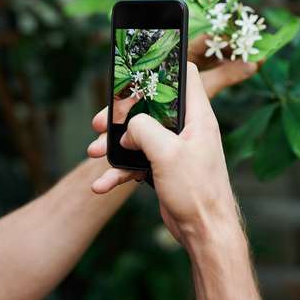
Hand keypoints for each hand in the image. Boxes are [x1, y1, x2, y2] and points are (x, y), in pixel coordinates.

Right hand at [88, 35, 257, 191]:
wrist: (204, 232)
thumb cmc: (196, 190)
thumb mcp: (167, 153)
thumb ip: (144, 129)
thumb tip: (129, 129)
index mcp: (196, 116)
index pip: (186, 75)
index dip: (164, 66)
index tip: (139, 66)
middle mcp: (186, 128)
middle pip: (150, 106)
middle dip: (123, 113)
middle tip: (100, 121)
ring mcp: (174, 148)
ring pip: (138, 134)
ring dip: (115, 143)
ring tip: (95, 152)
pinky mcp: (164, 166)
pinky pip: (137, 160)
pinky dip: (119, 170)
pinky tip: (102, 184)